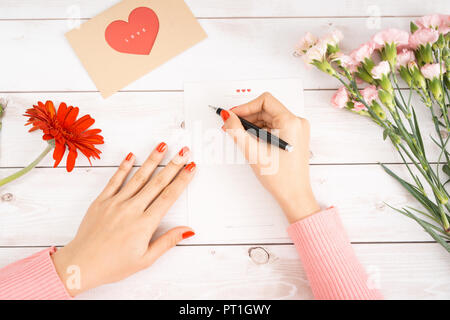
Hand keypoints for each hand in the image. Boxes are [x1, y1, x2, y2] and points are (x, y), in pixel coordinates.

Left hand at [51, 143, 195, 296]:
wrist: (81, 265)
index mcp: (144, 224)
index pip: (169, 196)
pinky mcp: (101, 201)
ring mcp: (115, 203)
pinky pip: (114, 180)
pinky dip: (123, 167)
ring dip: (152, 160)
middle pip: (157, 183)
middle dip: (173, 165)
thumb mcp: (145, 259)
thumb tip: (188, 230)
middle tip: (184, 151)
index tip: (191, 167)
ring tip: (163, 147)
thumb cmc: (113, 265)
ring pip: (138, 177)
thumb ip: (167, 241)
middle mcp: (131, 209)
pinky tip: (131, 156)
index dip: (182, 180)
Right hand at [221, 92, 319, 222]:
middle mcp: (297, 123)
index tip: (232, 115)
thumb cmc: (281, 178)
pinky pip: (274, 127)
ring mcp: (297, 130)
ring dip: (253, 125)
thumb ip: (237, 131)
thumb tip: (227, 116)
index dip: (245, 106)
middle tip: (231, 127)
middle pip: (266, 109)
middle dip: (247, 117)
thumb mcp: (253, 152)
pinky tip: (252, 142)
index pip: (265, 100)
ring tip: (241, 137)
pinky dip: (261, 131)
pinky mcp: (294, 137)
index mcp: (291, 122)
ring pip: (269, 118)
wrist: (294, 196)